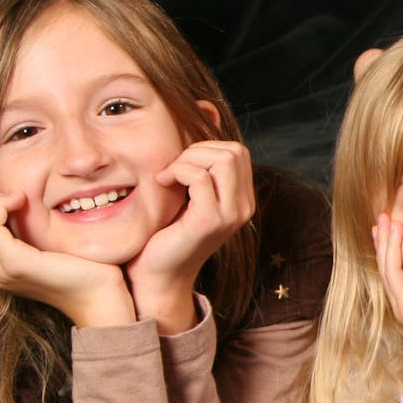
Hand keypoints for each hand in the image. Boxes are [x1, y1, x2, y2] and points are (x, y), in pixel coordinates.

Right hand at [0, 189, 131, 325]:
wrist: (101, 296)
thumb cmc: (82, 267)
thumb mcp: (43, 245)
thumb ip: (21, 230)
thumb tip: (10, 197)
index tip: (6, 198)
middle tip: (7, 196)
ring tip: (15, 199)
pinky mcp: (16, 265)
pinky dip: (0, 206)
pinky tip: (22, 202)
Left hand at [125, 141, 255, 310]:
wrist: (158, 274)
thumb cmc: (167, 233)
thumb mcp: (190, 195)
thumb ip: (201, 170)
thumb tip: (198, 129)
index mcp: (242, 200)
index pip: (238, 152)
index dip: (207, 148)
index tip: (182, 164)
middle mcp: (244, 208)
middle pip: (235, 151)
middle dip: (198, 150)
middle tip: (173, 168)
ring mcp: (231, 215)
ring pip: (223, 159)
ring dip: (188, 160)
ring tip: (168, 176)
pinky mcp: (210, 221)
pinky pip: (199, 177)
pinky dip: (177, 171)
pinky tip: (162, 183)